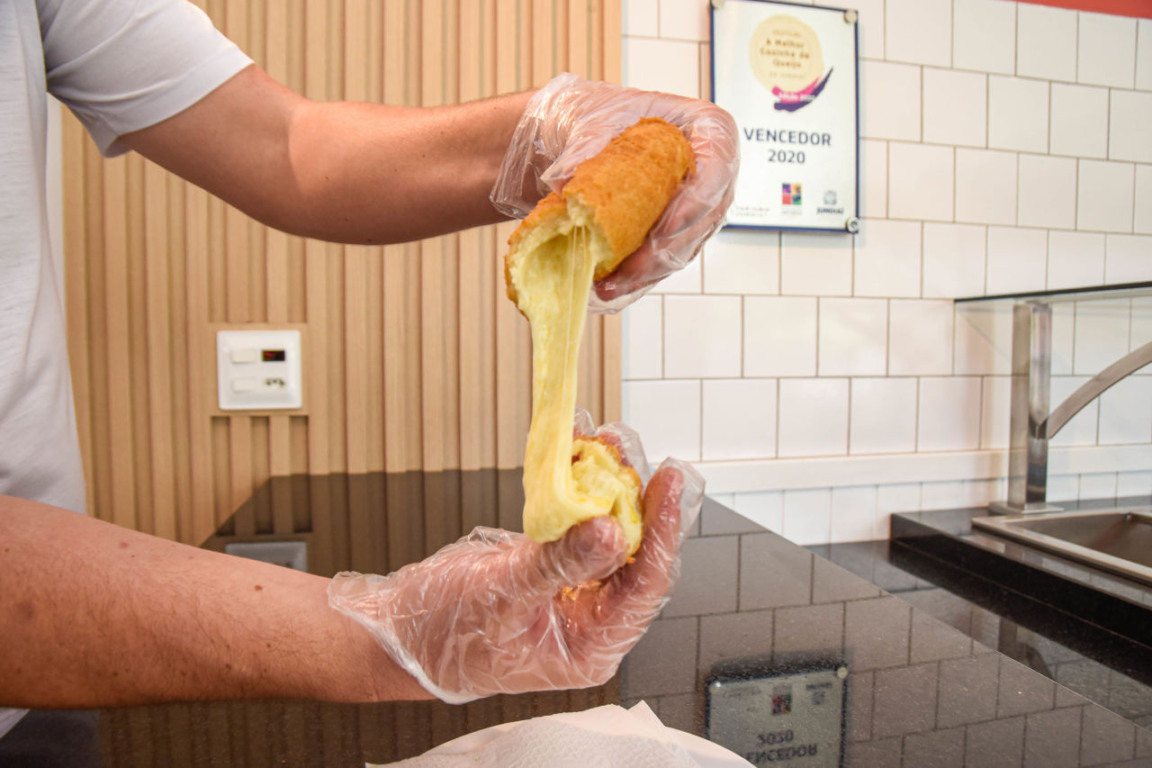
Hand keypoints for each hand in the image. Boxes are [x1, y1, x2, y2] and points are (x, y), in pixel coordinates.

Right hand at [327, 424, 703, 703]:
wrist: (401, 627)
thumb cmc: (444, 632)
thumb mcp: (502, 596)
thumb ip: (557, 564)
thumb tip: (610, 530)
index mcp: (590, 646)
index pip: (645, 587)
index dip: (661, 532)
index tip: (668, 483)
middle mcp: (590, 620)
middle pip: (635, 554)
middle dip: (636, 499)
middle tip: (636, 452)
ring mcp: (574, 590)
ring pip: (609, 531)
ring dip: (609, 485)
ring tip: (607, 442)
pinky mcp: (555, 564)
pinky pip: (578, 522)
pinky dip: (579, 488)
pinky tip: (580, 453)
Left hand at [491, 73, 738, 311]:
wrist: (576, 137)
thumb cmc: (596, 114)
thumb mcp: (590, 118)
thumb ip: (586, 147)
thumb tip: (568, 186)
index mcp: (707, 129)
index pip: (717, 166)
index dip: (696, 202)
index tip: (663, 228)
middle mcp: (711, 173)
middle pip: (704, 220)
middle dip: (665, 250)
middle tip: (631, 269)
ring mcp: (696, 208)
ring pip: (684, 249)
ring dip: (648, 273)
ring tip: (611, 286)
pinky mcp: (672, 236)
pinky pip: (663, 263)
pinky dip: (637, 280)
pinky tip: (610, 289)